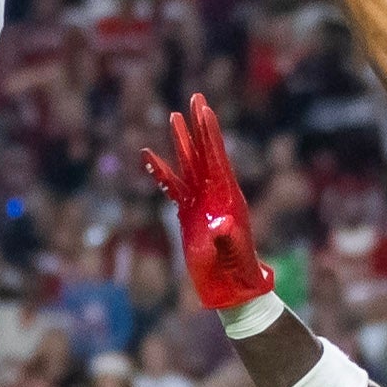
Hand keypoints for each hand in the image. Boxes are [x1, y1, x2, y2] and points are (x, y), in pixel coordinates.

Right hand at [142, 95, 277, 312]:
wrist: (230, 288)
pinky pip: (172, 187)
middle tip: (195, 98)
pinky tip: (150, 156)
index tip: (204, 108)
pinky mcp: (188, 213)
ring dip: (182, 142)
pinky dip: (161, 172)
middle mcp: (215, 193)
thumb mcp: (233, 253)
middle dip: (199, 126)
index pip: (218, 157)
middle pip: (205, 153)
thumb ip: (227, 237)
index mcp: (229, 196)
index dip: (210, 133)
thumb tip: (221, 223)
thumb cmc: (236, 271)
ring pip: (189, 165)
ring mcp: (201, 202)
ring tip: (174, 117)